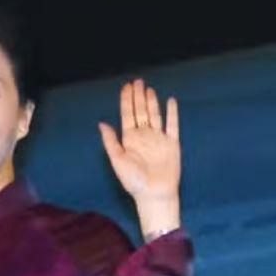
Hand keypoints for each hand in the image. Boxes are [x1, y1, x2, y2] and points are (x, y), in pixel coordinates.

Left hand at [99, 79, 181, 237]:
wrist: (154, 194)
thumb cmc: (133, 181)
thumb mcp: (117, 160)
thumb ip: (110, 141)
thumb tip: (101, 123)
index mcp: (129, 139)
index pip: (127, 115)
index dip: (126, 100)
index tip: (126, 87)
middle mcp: (144, 136)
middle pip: (140, 111)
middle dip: (138, 96)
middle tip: (137, 81)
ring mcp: (158, 138)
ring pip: (155, 114)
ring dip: (152, 101)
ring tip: (148, 88)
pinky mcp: (172, 143)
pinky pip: (173, 125)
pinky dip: (172, 113)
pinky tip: (170, 101)